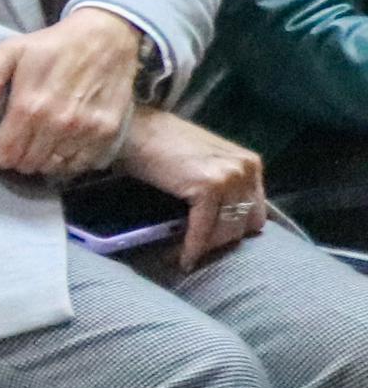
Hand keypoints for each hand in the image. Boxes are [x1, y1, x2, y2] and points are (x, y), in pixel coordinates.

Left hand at [0, 9, 141, 179]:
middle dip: (16, 159)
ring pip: (53, 167)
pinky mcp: (108, 132)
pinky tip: (61, 148)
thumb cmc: (53, 44)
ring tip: (37, 148)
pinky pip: (81, 164)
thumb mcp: (11, 50)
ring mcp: (85, 130)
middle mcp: (58, 123)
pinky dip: (68, 162)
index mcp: (30, 106)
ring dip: (41, 162)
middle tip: (17, 147)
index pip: (5, 154)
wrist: (106, 38)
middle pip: (28, 163)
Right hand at [116, 109, 269, 269]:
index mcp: (250, 163)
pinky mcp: (208, 187)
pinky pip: (203, 229)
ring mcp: (229, 177)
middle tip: (197, 252)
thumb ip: (219, 183)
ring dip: (206, 248)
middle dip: (220, 242)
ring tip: (185, 256)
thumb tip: (218, 219)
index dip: (234, 230)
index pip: (255, 212)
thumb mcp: (203, 161)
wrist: (132, 129)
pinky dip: (192, 247)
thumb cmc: (159, 143)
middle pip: (244, 224)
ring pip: (227, 231)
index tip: (213, 243)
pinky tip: (181, 258)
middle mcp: (246, 169)